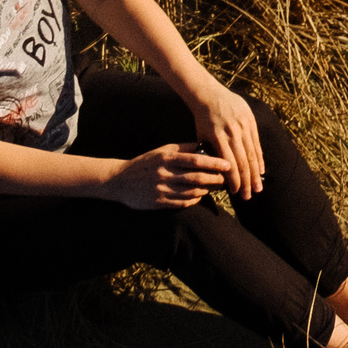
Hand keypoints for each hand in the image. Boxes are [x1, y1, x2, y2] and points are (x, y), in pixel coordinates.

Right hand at [108, 143, 230, 210]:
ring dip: (207, 190)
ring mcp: (161, 189)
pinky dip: (194, 199)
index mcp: (167, 158)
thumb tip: (205, 144)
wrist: (119, 181)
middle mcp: (165, 174)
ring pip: (192, 191)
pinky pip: (182, 203)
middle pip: (197, 178)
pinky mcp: (158, 203)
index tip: (228, 165)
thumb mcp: (162, 151)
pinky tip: (200, 195)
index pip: (196, 160)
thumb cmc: (145, 163)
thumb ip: (183, 148)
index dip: (214, 163)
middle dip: (215, 179)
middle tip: (226, 178)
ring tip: (216, 186)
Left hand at [190, 84, 266, 198]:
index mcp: (218, 137)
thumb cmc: (202, 120)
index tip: (235, 193)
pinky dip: (260, 159)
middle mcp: (232, 132)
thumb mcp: (201, 137)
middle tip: (248, 196)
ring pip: (252, 154)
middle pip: (243, 162)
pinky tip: (261, 171)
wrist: (209, 95)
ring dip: (256, 174)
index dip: (234, 181)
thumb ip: (210, 154)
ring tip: (258, 188)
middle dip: (247, 182)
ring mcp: (243, 125)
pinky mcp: (251, 121)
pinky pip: (257, 143)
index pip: (230, 164)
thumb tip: (217, 176)